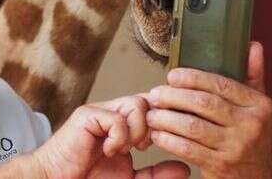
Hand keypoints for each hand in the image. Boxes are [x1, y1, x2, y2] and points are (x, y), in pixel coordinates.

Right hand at [33, 95, 188, 178]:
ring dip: (138, 130)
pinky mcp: (87, 116)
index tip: (167, 138)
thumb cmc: (88, 178)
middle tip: (143, 147)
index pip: (150, 107)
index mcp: (122, 124)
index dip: (163, 119)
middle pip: (148, 100)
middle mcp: (112, 113)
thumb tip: (185, 168)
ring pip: (136, 103)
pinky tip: (109, 151)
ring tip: (126, 148)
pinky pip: (117, 118)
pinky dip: (119, 138)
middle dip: (153, 125)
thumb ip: (155, 174)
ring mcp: (99, 112)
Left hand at [146, 41, 271, 178]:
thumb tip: (252, 45)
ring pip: (191, 126)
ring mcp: (236, 147)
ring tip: (151, 114)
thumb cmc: (253, 139)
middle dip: (173, 96)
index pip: (220, 84)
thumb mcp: (258, 108)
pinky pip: (187, 148)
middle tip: (155, 94)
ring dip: (165, 118)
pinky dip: (167, 140)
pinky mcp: (220, 166)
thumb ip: (252, 77)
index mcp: (259, 106)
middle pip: (203, 103)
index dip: (192, 78)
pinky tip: (157, 134)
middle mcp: (250, 125)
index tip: (171, 76)